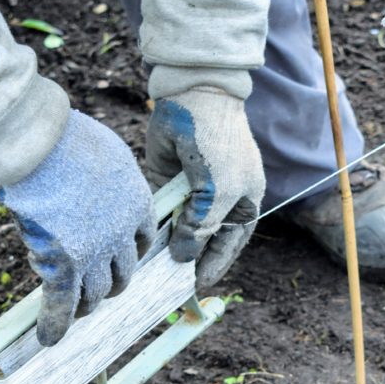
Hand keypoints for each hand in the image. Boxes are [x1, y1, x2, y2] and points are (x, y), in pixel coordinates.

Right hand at [0, 109, 155, 346]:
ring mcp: (94, 253)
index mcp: (137, 203)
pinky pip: (61, 305)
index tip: (116, 260)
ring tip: (73, 315)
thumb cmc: (66, 138)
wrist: (40, 142)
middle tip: (93, 294)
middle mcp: (121, 234)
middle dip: (109, 286)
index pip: (141, 241)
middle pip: (122, 274)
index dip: (127, 254)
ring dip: (84, 307)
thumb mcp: (104, 153)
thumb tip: (95, 181)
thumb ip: (106, 178)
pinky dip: (55, 324)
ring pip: (95, 294)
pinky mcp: (63, 264)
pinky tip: (48, 339)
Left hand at [146, 88, 264, 286]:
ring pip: (179, 228)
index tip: (197, 286)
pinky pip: (160, 212)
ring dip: (168, 247)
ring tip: (152, 271)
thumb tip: (183, 257)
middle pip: (203, 239)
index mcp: (243, 202)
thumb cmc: (218, 144)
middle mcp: (218, 200)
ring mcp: (192, 191)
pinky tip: (141, 246)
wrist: (193, 97)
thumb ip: (202, 227)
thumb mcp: (219, 192)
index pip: (230, 243)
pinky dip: (153, 227)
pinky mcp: (168, 181)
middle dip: (188, 260)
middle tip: (169, 284)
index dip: (214, 265)